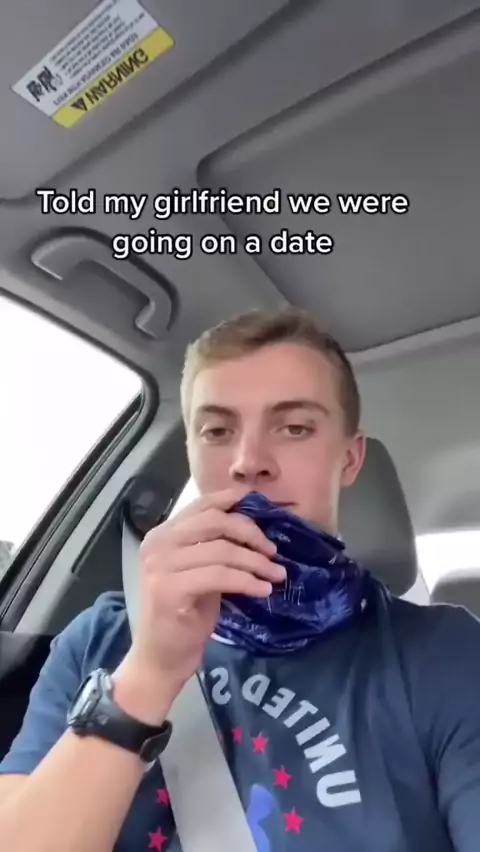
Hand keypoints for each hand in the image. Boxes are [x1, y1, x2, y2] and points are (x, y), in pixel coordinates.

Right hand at [113, 487, 284, 722]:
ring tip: (276, 574)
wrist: (162, 657)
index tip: (258, 504)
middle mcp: (158, 544)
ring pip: (221, 550)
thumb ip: (214, 546)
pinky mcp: (170, 589)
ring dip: (255, 562)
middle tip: (273, 551)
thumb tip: (254, 527)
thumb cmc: (185, 613)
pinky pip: (220, 576)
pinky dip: (247, 581)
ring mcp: (160, 566)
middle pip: (214, 522)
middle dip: (250, 532)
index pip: (201, 505)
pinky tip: (263, 589)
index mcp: (162, 534)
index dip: (231, 500)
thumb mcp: (200, 571)